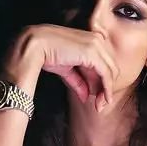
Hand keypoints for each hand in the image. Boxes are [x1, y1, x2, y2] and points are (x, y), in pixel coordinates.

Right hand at [0, 23, 119, 111]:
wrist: (35, 46)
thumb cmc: (47, 54)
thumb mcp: (66, 69)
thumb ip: (78, 82)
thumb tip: (85, 97)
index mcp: (91, 40)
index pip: (105, 63)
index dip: (104, 82)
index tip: (99, 98)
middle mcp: (96, 40)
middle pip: (111, 68)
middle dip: (107, 88)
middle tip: (101, 105)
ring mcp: (95, 45)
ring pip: (111, 72)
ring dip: (107, 91)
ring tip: (100, 105)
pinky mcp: (92, 53)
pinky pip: (105, 74)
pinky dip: (107, 88)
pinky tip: (103, 99)